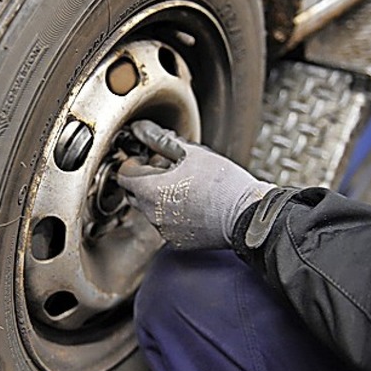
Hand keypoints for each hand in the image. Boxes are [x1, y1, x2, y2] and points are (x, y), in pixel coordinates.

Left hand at [117, 120, 275, 249]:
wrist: (247, 215)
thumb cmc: (222, 182)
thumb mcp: (189, 152)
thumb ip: (158, 139)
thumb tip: (139, 129)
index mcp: (149, 190)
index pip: (123, 174)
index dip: (133, 162)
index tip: (147, 157)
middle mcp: (150, 214)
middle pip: (133, 192)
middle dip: (143, 179)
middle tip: (166, 169)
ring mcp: (163, 230)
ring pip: (148, 209)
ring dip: (157, 196)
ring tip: (183, 186)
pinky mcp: (175, 241)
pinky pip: (164, 224)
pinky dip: (171, 213)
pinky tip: (192, 203)